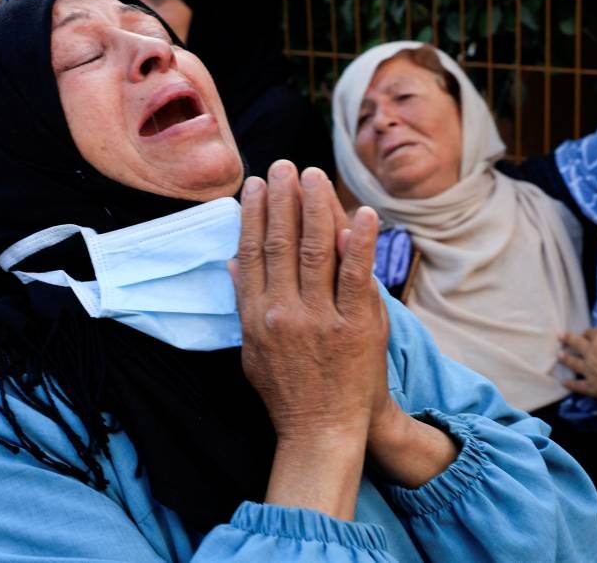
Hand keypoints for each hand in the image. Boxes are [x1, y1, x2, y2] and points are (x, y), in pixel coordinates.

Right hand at [230, 160, 388, 517]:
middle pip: (282, 243)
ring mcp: (320, 319)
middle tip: (285, 166)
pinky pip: (357, 276)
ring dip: (316, 207)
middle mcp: (283, 312)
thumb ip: (244, 304)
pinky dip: (360, 242)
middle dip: (283, 199)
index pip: (252, 253)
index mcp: (256, 316)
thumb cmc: (287, 392)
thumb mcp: (252, 351)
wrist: (322, 431)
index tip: (256, 185)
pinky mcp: (355, 326)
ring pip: (316, 250)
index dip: (254, 215)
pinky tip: (363, 213)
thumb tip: (232, 261)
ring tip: (315, 175)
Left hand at [558, 306, 596, 414]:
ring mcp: (589, 370)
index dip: (588, 332)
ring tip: (558, 355)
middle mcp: (591, 353)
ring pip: (574, 363)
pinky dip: (571, 384)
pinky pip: (578, 385)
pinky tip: (563, 383)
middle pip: (577, 344)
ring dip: (566, 359)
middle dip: (568, 339)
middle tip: (558, 336)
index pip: (591, 333)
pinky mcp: (592, 386)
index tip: (585, 332)